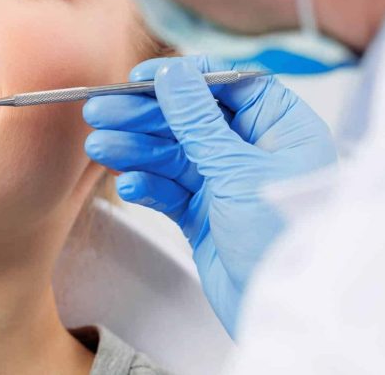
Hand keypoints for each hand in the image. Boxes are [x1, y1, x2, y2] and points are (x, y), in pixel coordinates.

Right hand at [82, 56, 336, 335]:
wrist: (280, 310)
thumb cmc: (284, 239)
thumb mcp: (238, 169)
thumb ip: (198, 120)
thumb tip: (174, 74)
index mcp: (282, 129)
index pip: (228, 86)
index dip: (184, 78)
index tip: (141, 77)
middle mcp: (254, 152)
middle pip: (191, 119)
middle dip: (144, 116)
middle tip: (100, 111)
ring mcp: (227, 184)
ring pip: (172, 155)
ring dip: (135, 150)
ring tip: (100, 147)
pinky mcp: (204, 215)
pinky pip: (169, 190)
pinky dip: (148, 185)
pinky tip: (130, 184)